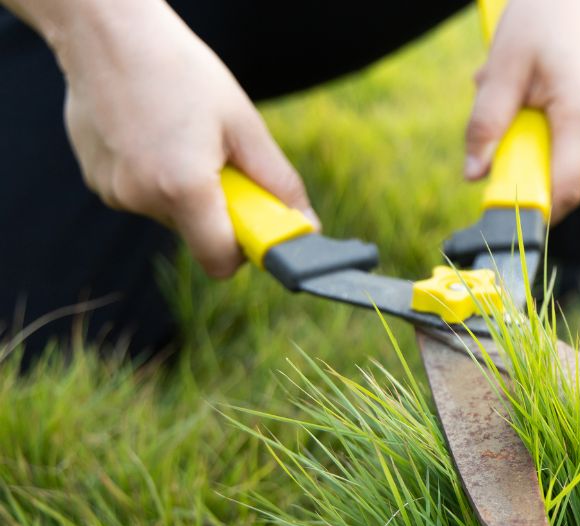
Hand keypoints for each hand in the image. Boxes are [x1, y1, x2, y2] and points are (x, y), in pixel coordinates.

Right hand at [49, 0, 315, 277]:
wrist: (108, 33)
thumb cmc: (181, 72)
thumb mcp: (244, 125)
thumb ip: (278, 182)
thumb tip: (307, 224)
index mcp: (184, 189)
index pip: (219, 260)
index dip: (243, 249)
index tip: (256, 225)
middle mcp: (142, 198)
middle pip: (195, 233)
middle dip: (216, 207)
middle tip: (219, 158)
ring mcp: (112, 190)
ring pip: (168, 211)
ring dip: (185, 187)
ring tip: (181, 134)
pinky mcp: (96, 178)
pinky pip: (140, 193)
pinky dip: (154, 174)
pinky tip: (151, 132)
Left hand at [463, 0, 579, 221]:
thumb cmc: (540, 18)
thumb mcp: (502, 69)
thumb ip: (486, 124)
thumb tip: (473, 174)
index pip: (566, 186)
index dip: (537, 208)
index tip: (505, 212)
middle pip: (556, 169)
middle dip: (518, 153)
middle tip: (497, 109)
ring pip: (556, 148)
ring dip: (525, 128)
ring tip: (514, 83)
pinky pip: (564, 131)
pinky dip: (540, 117)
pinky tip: (531, 82)